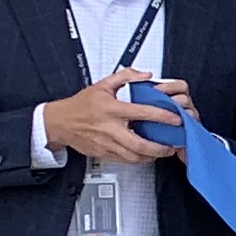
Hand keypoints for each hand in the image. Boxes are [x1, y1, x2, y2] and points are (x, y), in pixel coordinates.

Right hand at [46, 69, 182, 163]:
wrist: (59, 122)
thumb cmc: (80, 105)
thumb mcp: (102, 85)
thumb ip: (125, 77)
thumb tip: (145, 75)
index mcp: (111, 109)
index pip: (142, 112)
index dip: (162, 116)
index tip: (176, 118)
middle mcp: (109, 128)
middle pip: (139, 143)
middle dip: (159, 147)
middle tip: (172, 145)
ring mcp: (106, 143)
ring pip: (133, 156)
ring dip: (151, 156)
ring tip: (163, 152)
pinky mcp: (103, 153)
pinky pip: (124, 160)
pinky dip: (138, 159)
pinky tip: (146, 155)